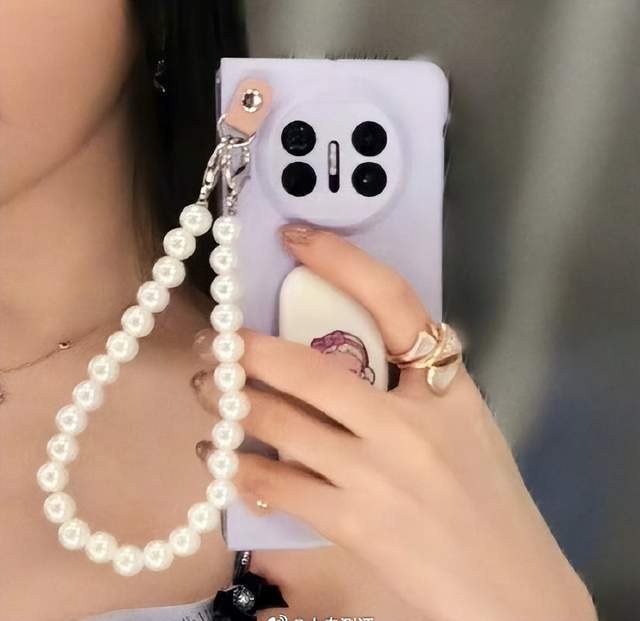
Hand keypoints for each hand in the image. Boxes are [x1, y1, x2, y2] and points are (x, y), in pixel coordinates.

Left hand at [196, 224, 596, 620]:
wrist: (509, 586)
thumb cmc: (487, 498)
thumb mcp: (465, 424)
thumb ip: (413, 386)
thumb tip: (344, 351)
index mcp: (445, 388)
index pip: (392, 302)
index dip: (340, 261)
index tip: (296, 239)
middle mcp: (406, 424)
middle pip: (310, 368)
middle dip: (247, 350)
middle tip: (214, 340)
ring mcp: (376, 475)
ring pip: (280, 424)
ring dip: (230, 403)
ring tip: (206, 390)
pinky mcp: (351, 524)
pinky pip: (276, 485)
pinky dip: (236, 467)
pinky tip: (219, 457)